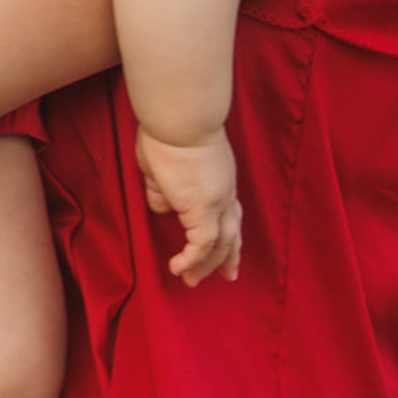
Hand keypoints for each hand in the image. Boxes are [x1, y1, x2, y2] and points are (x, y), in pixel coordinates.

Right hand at [135, 126, 241, 286]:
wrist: (179, 116)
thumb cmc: (169, 129)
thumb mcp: (164, 166)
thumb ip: (164, 190)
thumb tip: (164, 207)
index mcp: (220, 177)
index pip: (231, 211)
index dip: (229, 232)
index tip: (226, 249)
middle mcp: (225, 191)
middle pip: (233, 231)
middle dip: (228, 257)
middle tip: (227, 277)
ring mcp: (217, 201)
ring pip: (221, 243)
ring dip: (208, 266)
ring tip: (192, 281)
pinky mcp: (203, 209)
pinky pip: (201, 245)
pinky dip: (191, 260)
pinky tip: (177, 268)